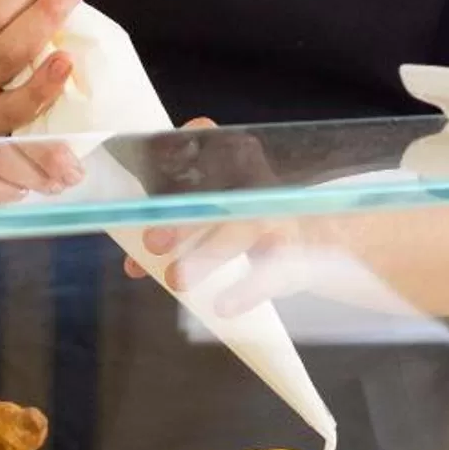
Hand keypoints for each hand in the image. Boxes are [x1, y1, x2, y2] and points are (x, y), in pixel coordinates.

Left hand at [121, 120, 375, 314]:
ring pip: (244, 232)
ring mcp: (278, 221)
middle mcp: (256, 189)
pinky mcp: (295, 257)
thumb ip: (174, 231)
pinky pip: (272, 273)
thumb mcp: (214, 215)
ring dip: (208, 255)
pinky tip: (224, 305)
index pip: (207, 144)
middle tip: (152, 241)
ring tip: (177, 279)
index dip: (179, 149)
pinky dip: (247, 290)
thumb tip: (133, 263)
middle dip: (183, 219)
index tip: (152, 159)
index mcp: (233, 166)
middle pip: (218, 198)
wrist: (315, 242)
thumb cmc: (248, 223)